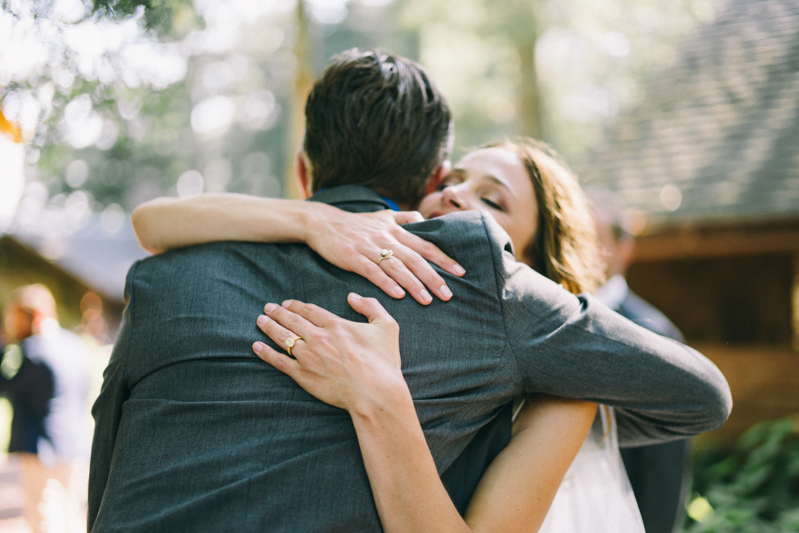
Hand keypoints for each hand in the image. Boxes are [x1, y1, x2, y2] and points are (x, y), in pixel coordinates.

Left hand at [252, 294, 407, 413]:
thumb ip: (370, 306)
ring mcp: (308, 357)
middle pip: (292, 320)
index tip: (287, 303)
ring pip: (283, 337)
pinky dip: (265, 353)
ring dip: (269, 327)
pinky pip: (279, 361)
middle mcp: (318, 337)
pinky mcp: (303, 376)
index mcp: (336, 324)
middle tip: (268, 307)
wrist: (376, 393)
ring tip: (260, 320)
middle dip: (278, 312)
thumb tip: (352, 297)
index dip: (296, 305)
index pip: (310, 310)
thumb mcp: (387, 326)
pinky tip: (256, 346)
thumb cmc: (384, 362)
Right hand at [304, 207, 464, 304]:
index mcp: (395, 229)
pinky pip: (372, 271)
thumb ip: (404, 218)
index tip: (460, 272)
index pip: (424, 245)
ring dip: (413, 284)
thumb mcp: (382, 214)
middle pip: (414, 258)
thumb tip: (423, 220)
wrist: (322, 222)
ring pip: (396, 266)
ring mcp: (369, 247)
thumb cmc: (355, 222)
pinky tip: (398, 294)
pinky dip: (386, 282)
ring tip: (427, 300)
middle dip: (433, 277)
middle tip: (448, 294)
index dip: (443, 258)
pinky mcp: (352, 256)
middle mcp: (385, 237)